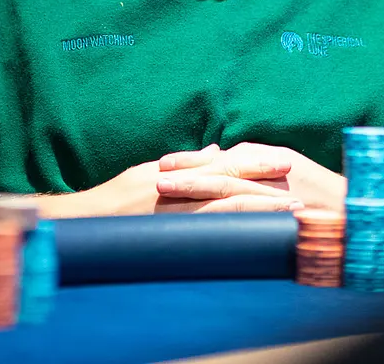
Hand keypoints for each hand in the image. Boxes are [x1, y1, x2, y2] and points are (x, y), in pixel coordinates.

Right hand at [17, 147, 305, 218]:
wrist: (85, 219)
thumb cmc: (117, 196)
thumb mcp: (151, 171)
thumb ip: (187, 162)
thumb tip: (218, 149)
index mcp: (179, 171)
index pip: (225, 163)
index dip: (256, 161)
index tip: (284, 161)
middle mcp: (179, 187)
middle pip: (231, 183)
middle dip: (266, 185)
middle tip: (298, 186)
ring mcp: (175, 212)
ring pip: (225, 208)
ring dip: (259, 210)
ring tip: (288, 213)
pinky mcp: (169, 233)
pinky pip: (207, 231)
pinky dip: (233, 231)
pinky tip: (255, 234)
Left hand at [157, 143, 347, 210]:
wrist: (356, 213)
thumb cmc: (321, 195)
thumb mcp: (286, 172)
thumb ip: (256, 168)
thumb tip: (223, 161)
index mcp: (266, 158)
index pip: (221, 158)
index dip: (191, 161)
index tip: (161, 164)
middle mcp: (267, 167)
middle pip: (218, 166)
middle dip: (186, 170)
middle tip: (154, 174)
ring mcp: (274, 186)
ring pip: (226, 183)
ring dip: (194, 185)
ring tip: (164, 188)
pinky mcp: (281, 206)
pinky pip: (245, 206)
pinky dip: (220, 207)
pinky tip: (197, 213)